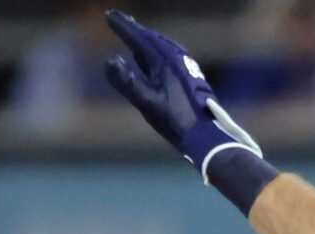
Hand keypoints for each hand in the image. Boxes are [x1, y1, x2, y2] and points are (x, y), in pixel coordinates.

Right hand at [104, 10, 258, 175]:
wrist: (206, 135)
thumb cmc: (175, 120)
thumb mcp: (147, 103)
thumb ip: (127, 82)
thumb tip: (109, 61)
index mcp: (164, 61)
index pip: (139, 38)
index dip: (123, 27)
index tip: (109, 16)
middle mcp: (176, 58)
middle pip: (151, 38)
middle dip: (135, 29)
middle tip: (120, 19)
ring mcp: (185, 66)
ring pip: (162, 45)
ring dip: (147, 38)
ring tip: (135, 34)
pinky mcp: (190, 77)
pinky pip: (169, 55)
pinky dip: (157, 50)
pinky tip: (153, 57)